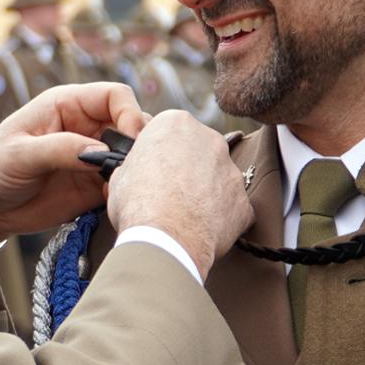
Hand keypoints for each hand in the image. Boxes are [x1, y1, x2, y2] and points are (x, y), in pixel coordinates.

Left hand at [0, 83, 148, 241]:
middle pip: (132, 125)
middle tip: (133, 168)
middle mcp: (86, 128)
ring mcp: (92, 159)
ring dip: (136, 169)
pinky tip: (116, 203)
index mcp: (68, 106)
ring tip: (125, 187)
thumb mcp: (20, 154)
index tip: (131, 140)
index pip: (115, 96)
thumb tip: (100, 152)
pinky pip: (122, 185)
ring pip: (133, 156)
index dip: (129, 113)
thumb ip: (60, 148)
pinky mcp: (93, 187)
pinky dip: (127, 192)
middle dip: (139, 144)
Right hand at [106, 111, 251, 280]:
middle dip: (188, 169)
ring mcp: (232, 170)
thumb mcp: (120, 175)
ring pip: (218, 179)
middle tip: (169, 194)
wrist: (165, 241)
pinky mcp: (244, 201)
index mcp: (176, 123)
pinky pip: (232, 208)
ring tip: (184, 216)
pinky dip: (220, 218)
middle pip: (199, 151)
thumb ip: (137, 164)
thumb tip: (139, 172)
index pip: (170, 132)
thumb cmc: (137, 205)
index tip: (152, 171)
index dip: (159, 154)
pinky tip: (201, 231)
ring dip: (205, 193)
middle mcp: (210, 139)